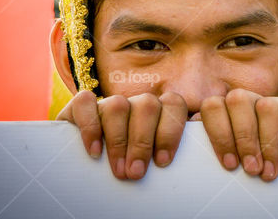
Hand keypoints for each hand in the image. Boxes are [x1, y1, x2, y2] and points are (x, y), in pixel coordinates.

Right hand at [56, 90, 187, 179]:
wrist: (86, 164)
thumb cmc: (131, 166)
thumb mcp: (154, 160)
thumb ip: (170, 154)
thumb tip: (197, 167)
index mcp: (159, 112)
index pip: (175, 104)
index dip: (172, 131)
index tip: (164, 163)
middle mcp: (136, 104)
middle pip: (148, 105)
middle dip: (143, 141)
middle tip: (137, 174)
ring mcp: (109, 103)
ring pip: (119, 105)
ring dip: (119, 141)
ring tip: (119, 171)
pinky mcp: (80, 107)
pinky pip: (86, 103)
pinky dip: (90, 127)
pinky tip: (94, 152)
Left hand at [195, 88, 277, 181]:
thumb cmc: (265, 166)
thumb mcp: (240, 160)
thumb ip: (221, 151)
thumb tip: (197, 156)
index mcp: (231, 113)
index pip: (213, 107)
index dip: (219, 135)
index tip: (230, 165)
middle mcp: (253, 103)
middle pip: (236, 100)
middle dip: (243, 138)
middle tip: (252, 169)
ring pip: (266, 105)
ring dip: (268, 142)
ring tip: (270, 171)